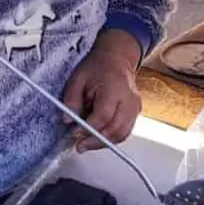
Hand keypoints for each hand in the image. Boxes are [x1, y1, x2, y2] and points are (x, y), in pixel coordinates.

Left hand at [62, 30, 142, 152]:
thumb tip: (68, 120)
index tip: (75, 133)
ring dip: (104, 142)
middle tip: (80, 145)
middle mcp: (129, 99)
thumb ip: (71, 99)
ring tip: (87, 143)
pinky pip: (125, 131)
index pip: (104, 115)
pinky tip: (98, 137)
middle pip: (116, 129)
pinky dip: (111, 138)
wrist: (116, 59)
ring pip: (122, 134)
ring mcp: (135, 107)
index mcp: (115, 87)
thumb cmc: (98, 67)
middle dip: (96, 141)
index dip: (89, 128)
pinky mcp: (136, 113)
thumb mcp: (78, 78)